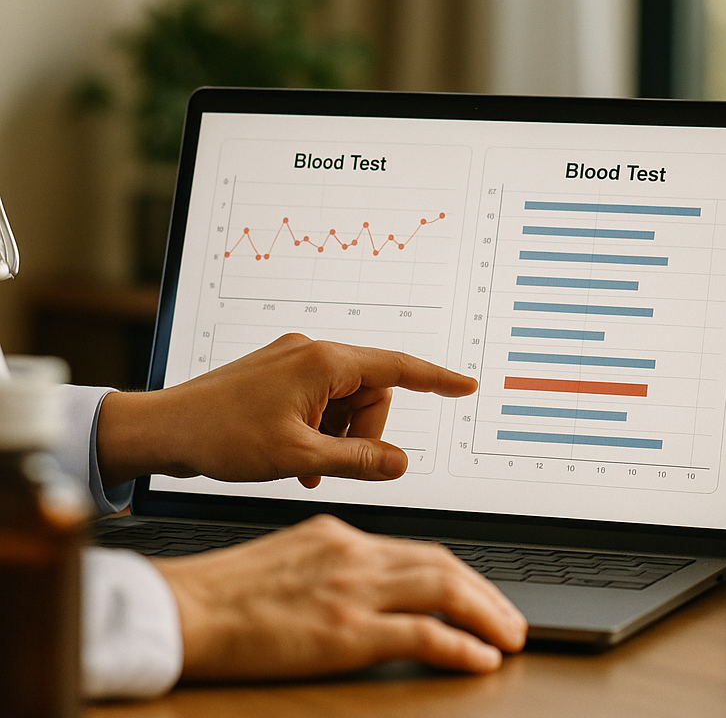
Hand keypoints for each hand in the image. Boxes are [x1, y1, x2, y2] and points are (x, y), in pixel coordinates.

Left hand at [98, 333, 476, 486]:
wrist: (162, 430)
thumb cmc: (221, 436)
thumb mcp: (298, 457)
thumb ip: (357, 461)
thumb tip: (400, 463)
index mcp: (323, 362)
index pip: (398, 367)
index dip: (436, 380)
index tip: (465, 386)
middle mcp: (313, 353)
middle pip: (371, 391)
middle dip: (363, 432)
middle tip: (335, 465)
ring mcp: (294, 362)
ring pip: (346, 400)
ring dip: (338, 437)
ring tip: (308, 468)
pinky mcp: (279, 375)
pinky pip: (320, 401)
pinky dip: (320, 431)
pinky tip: (298, 460)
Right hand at [154, 514, 528, 680]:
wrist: (184, 607)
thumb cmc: (224, 591)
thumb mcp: (288, 557)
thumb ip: (332, 564)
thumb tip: (365, 584)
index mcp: (340, 536)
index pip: (418, 551)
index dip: (458, 573)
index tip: (478, 591)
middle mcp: (355, 554)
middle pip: (441, 565)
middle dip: (484, 593)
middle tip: (510, 618)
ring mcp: (353, 590)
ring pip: (443, 591)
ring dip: (485, 615)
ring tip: (509, 636)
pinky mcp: (346, 631)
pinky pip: (421, 634)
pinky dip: (458, 645)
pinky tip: (478, 658)